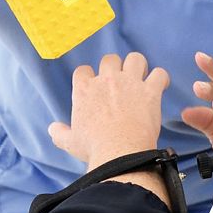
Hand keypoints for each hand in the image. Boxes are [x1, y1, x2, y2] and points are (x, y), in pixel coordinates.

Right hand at [48, 53, 168, 167]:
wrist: (119, 153)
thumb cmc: (94, 148)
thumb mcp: (70, 142)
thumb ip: (59, 133)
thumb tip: (52, 129)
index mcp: (85, 90)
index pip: (84, 70)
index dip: (90, 76)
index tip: (96, 86)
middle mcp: (106, 80)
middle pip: (110, 59)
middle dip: (116, 67)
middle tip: (121, 83)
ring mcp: (129, 83)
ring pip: (135, 58)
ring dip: (138, 66)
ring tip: (141, 78)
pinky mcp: (150, 91)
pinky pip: (159, 74)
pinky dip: (161, 78)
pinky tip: (160, 86)